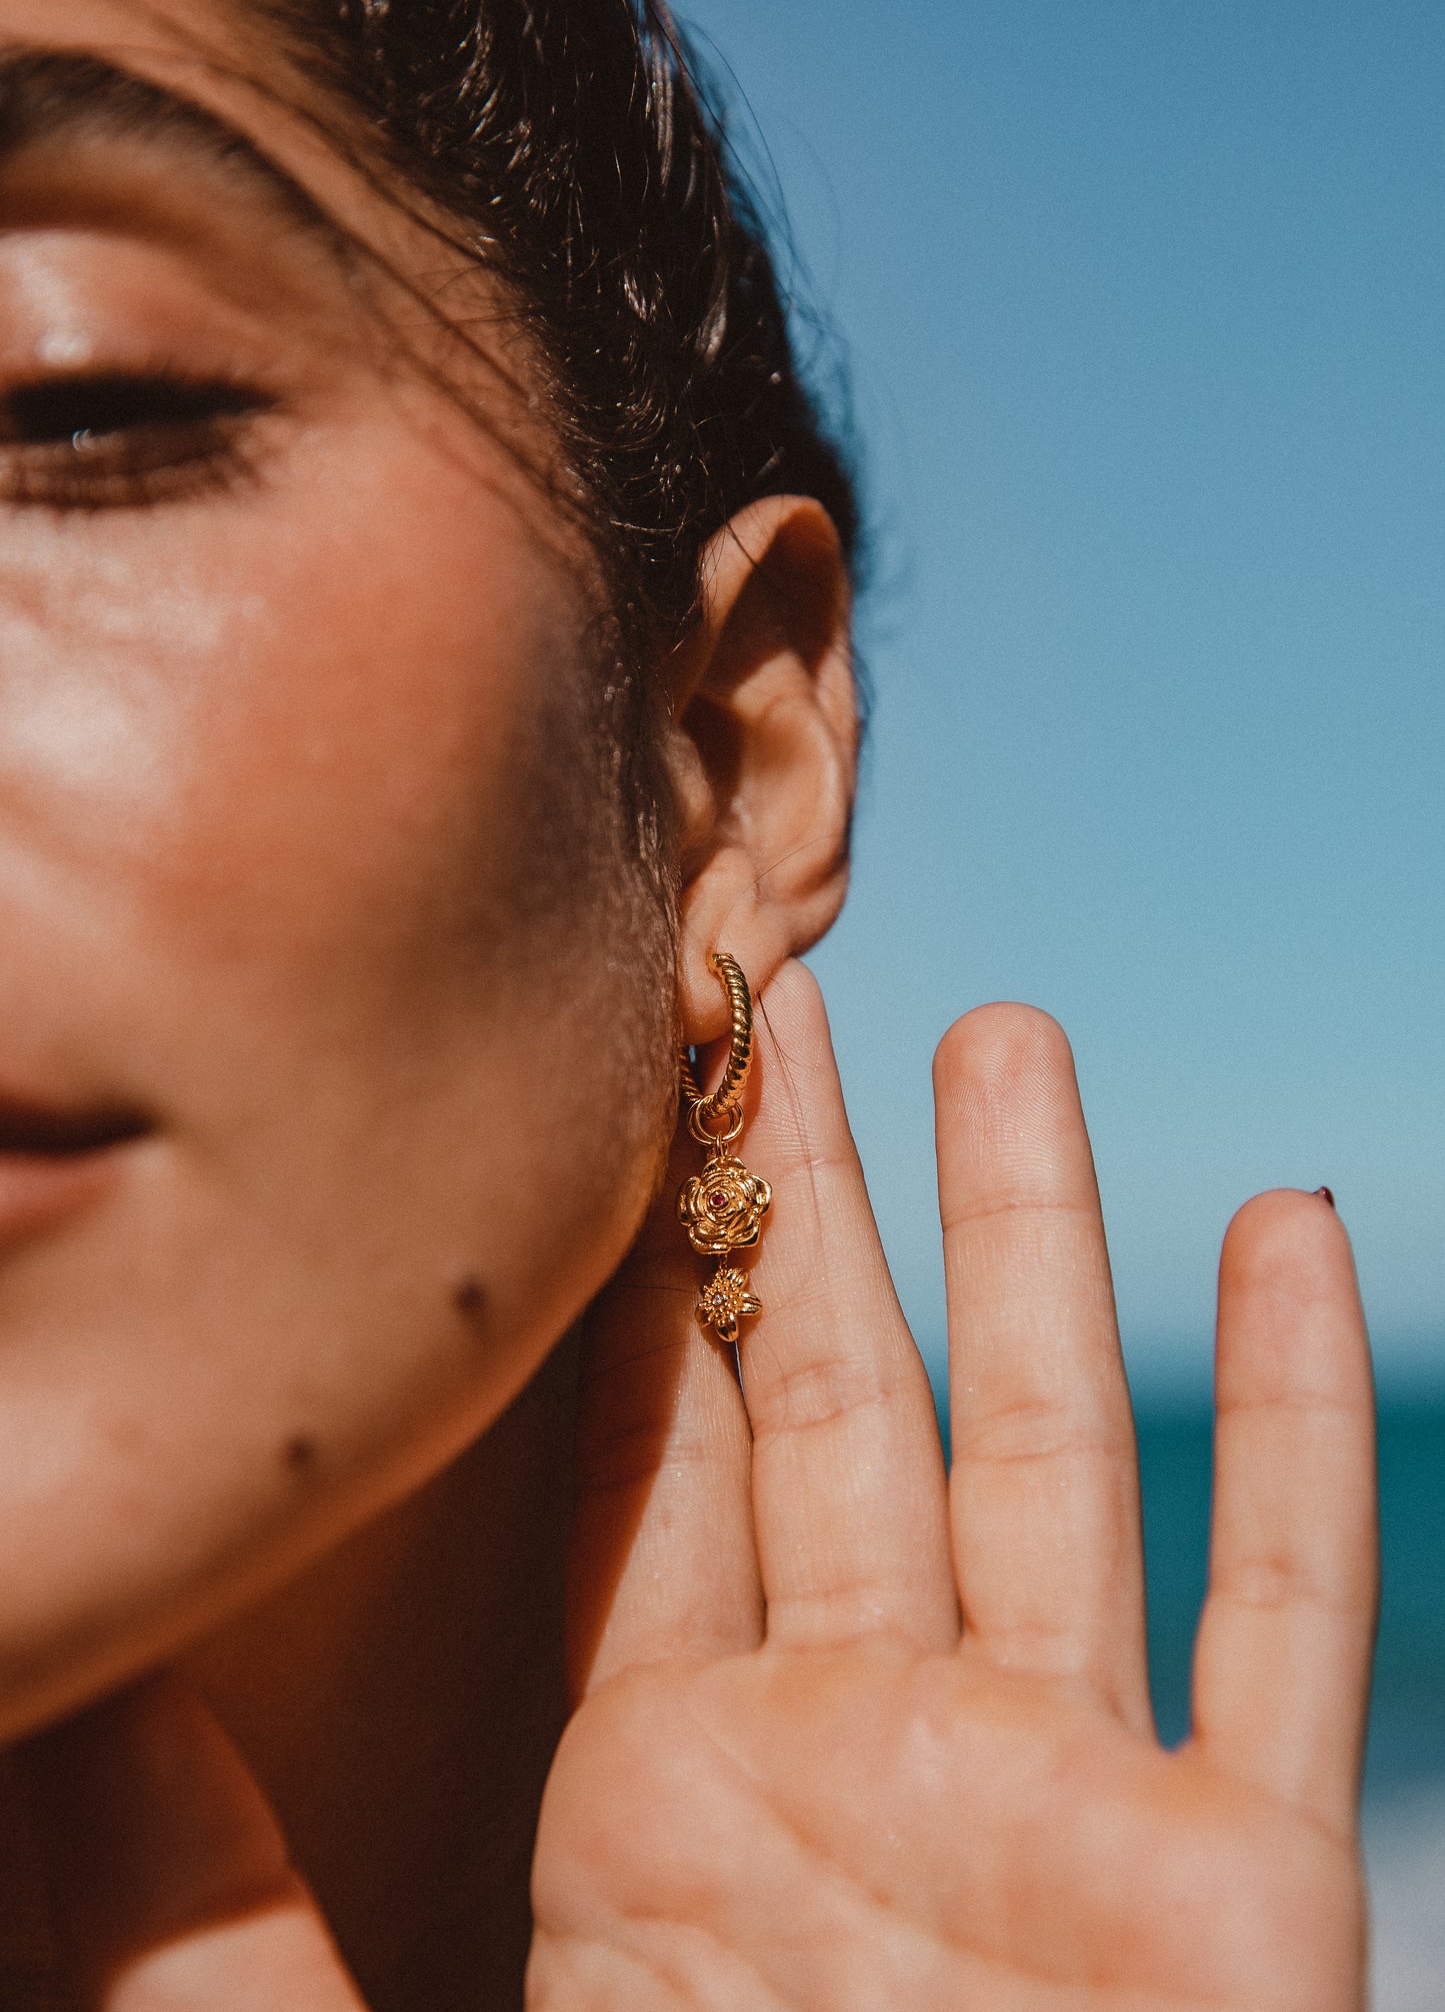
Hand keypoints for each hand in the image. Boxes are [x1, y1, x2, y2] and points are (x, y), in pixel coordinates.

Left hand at [13, 965, 1375, 2008]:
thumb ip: (192, 1907)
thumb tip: (62, 1694)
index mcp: (668, 1808)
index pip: (668, 1469)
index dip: (657, 1282)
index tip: (638, 1104)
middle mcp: (865, 1767)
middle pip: (852, 1401)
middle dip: (828, 1195)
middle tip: (798, 994)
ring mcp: (1052, 1811)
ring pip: (1056, 1448)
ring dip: (1039, 1236)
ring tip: (1011, 1034)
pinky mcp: (1234, 1897)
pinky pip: (1284, 1615)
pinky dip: (1305, 1423)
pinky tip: (1297, 1228)